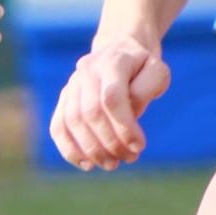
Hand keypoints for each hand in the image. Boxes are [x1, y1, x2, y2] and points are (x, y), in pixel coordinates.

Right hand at [46, 33, 172, 170]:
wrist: (118, 49)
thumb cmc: (142, 67)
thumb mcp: (157, 71)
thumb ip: (146, 90)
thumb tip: (129, 114)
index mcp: (112, 61)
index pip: (111, 98)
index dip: (124, 127)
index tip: (139, 145)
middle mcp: (87, 71)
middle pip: (91, 113)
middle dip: (110, 142)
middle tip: (130, 158)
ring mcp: (72, 84)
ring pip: (72, 122)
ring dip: (92, 150)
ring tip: (112, 164)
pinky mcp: (64, 98)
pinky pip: (58, 126)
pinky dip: (69, 149)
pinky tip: (86, 164)